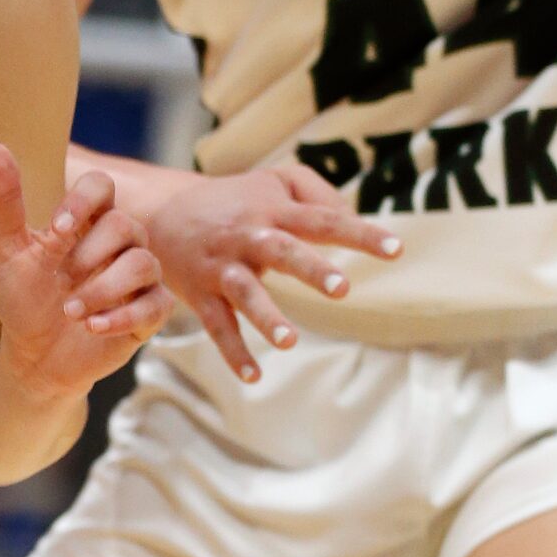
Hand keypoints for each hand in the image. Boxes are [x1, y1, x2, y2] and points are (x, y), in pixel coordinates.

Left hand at [0, 147, 171, 402]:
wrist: (34, 356)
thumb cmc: (23, 297)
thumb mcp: (8, 250)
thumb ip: (5, 201)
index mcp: (86, 220)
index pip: (101, 185)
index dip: (83, 201)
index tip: (56, 230)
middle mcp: (118, 243)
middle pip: (126, 225)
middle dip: (90, 254)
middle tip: (62, 278)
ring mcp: (137, 278)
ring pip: (145, 263)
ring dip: (103, 288)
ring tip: (71, 311)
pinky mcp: (149, 313)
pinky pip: (157, 305)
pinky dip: (122, 316)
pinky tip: (92, 327)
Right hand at [146, 165, 401, 381]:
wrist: (159, 215)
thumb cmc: (233, 202)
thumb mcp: (273, 182)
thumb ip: (318, 195)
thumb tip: (351, 220)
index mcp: (272, 211)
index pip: (321, 219)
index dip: (359, 233)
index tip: (397, 248)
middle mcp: (248, 237)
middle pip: (282, 251)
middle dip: (310, 269)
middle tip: (342, 288)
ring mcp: (223, 267)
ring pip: (245, 292)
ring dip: (265, 316)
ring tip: (289, 340)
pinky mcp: (202, 294)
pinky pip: (217, 325)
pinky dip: (232, 351)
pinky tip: (253, 374)